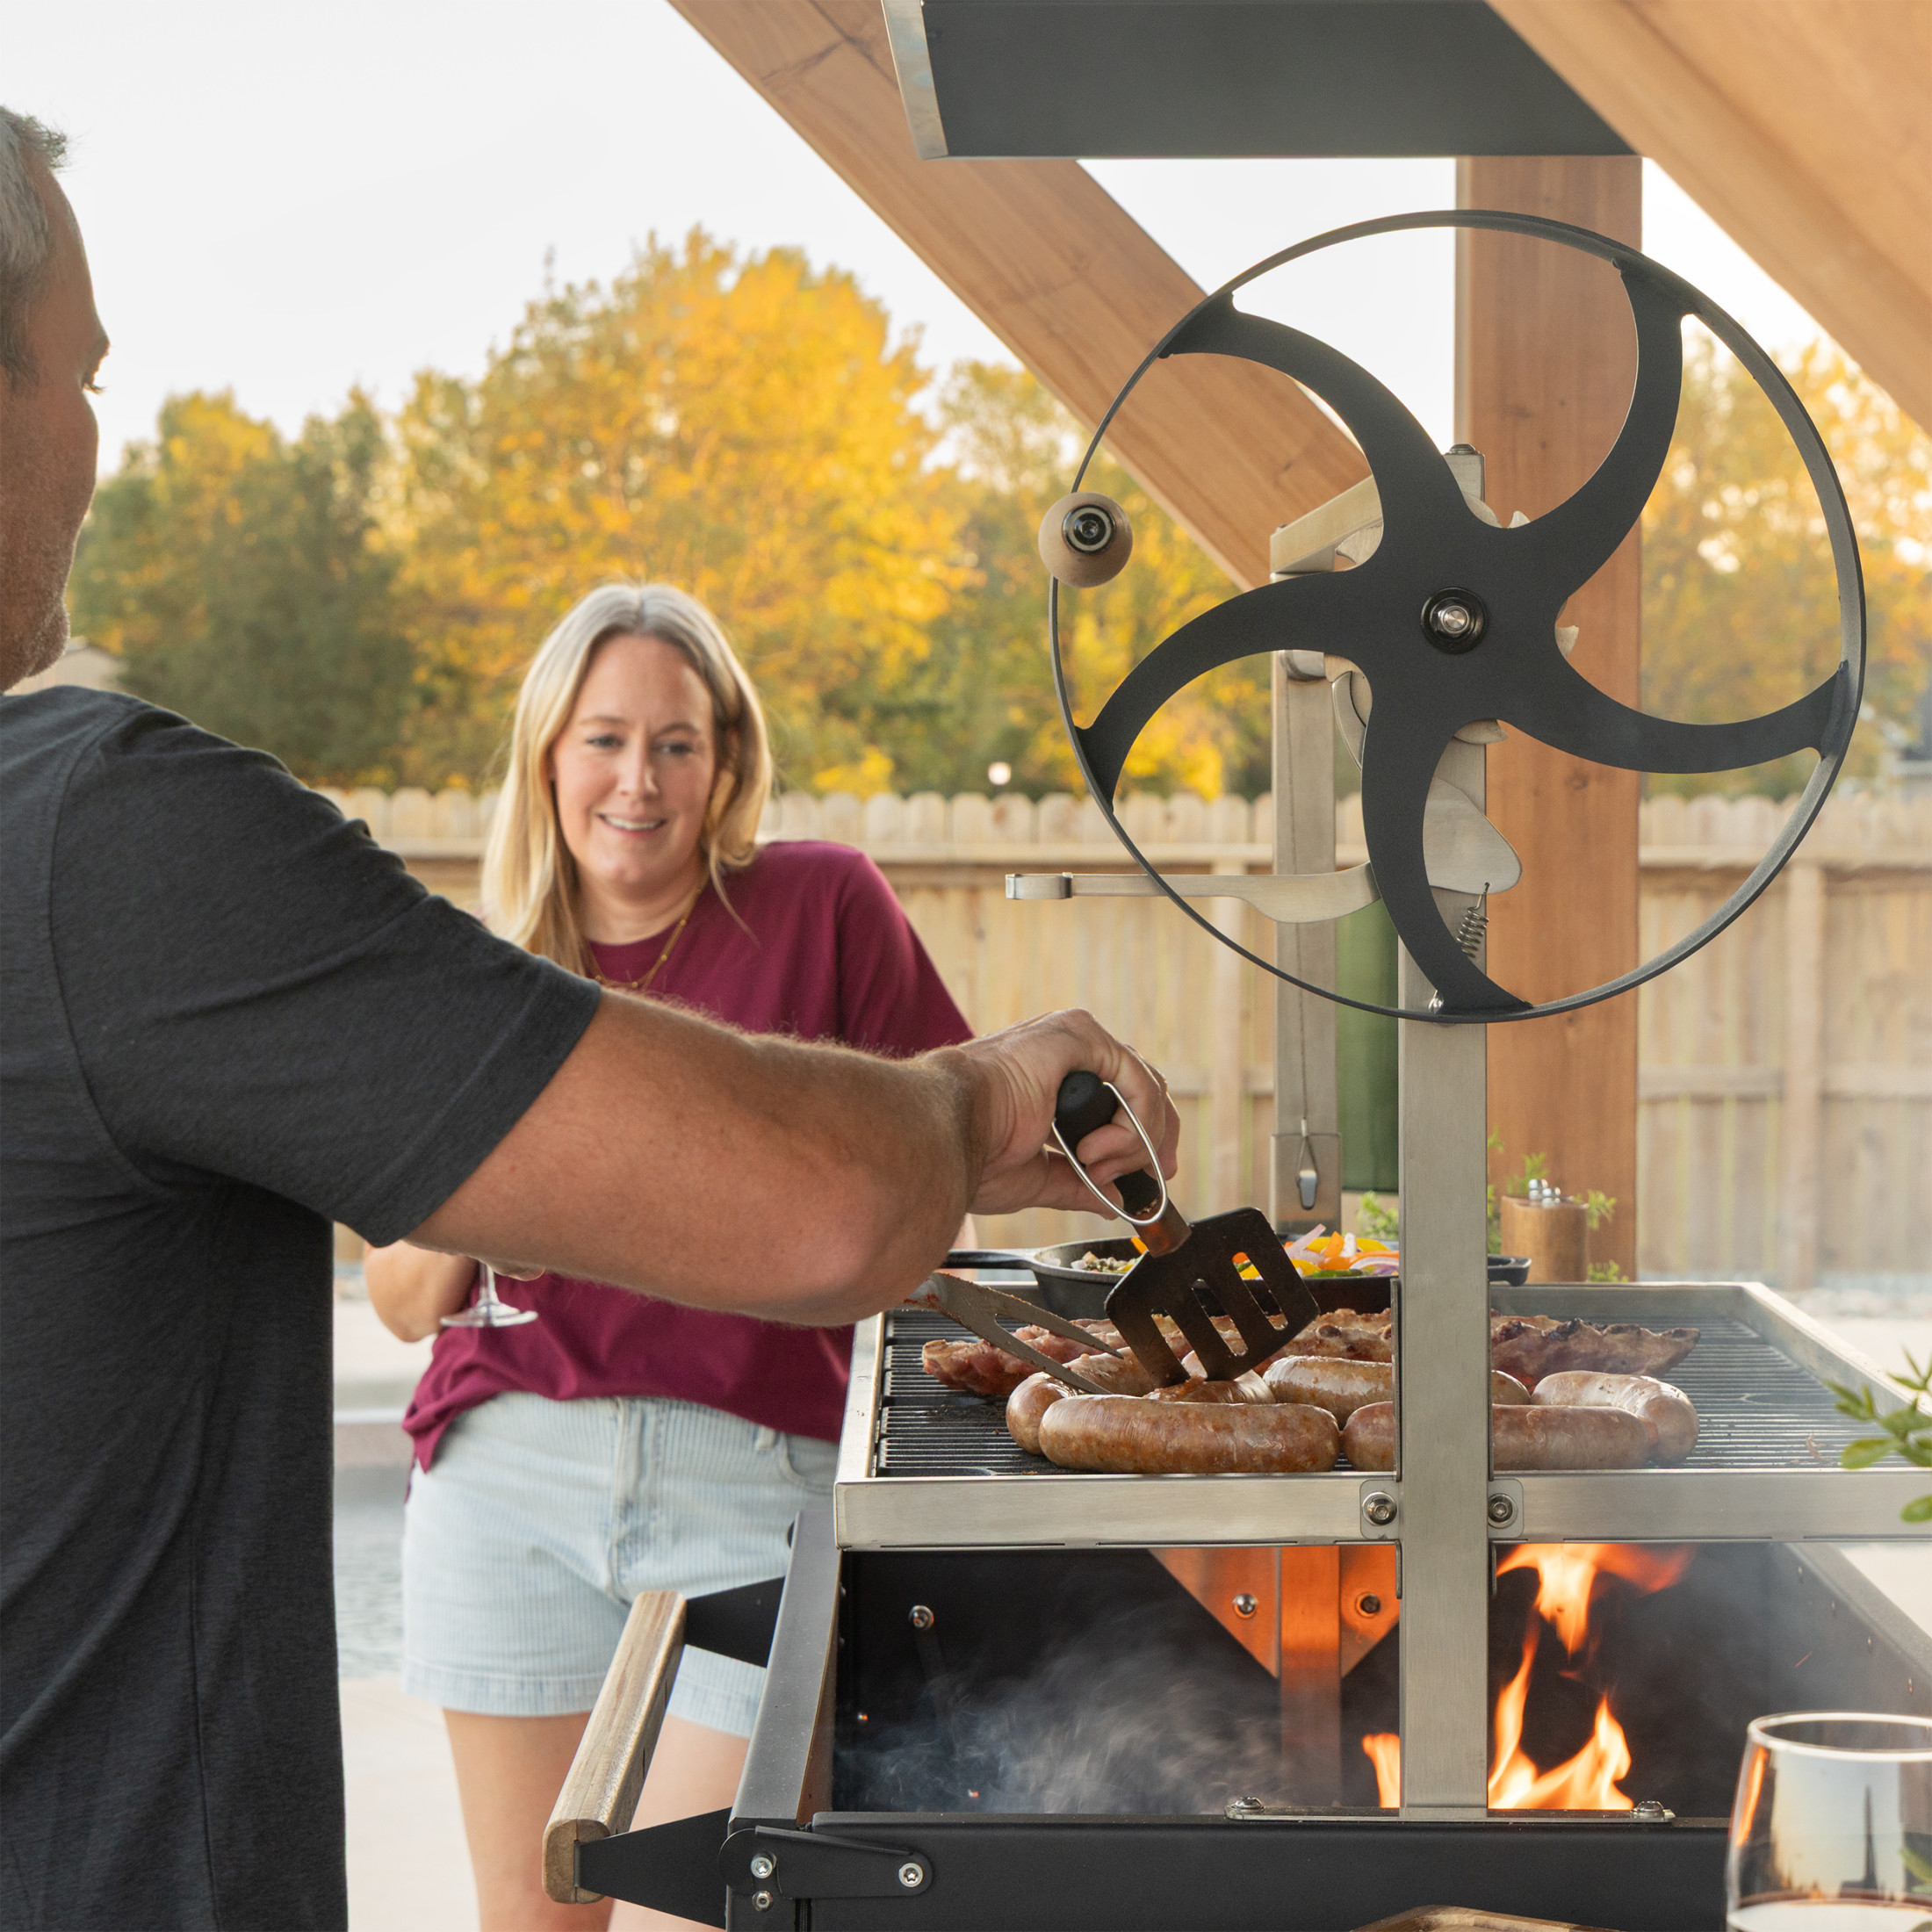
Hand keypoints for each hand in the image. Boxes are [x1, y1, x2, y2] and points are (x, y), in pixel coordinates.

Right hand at [947, 1009, 1178, 1218]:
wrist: (946, 1134)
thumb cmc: (970, 1152)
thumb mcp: (1036, 1177)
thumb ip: (1076, 1184)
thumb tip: (1112, 1200)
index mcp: (1050, 1084)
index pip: (1120, 1102)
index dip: (1143, 1141)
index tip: (1152, 1180)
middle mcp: (1065, 1057)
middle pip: (1141, 1091)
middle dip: (1153, 1141)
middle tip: (1153, 1177)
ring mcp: (1073, 1042)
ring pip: (1144, 1087)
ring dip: (1135, 1141)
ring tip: (1094, 1166)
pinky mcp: (1080, 1035)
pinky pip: (1136, 1078)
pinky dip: (1134, 1121)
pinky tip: (1100, 1146)